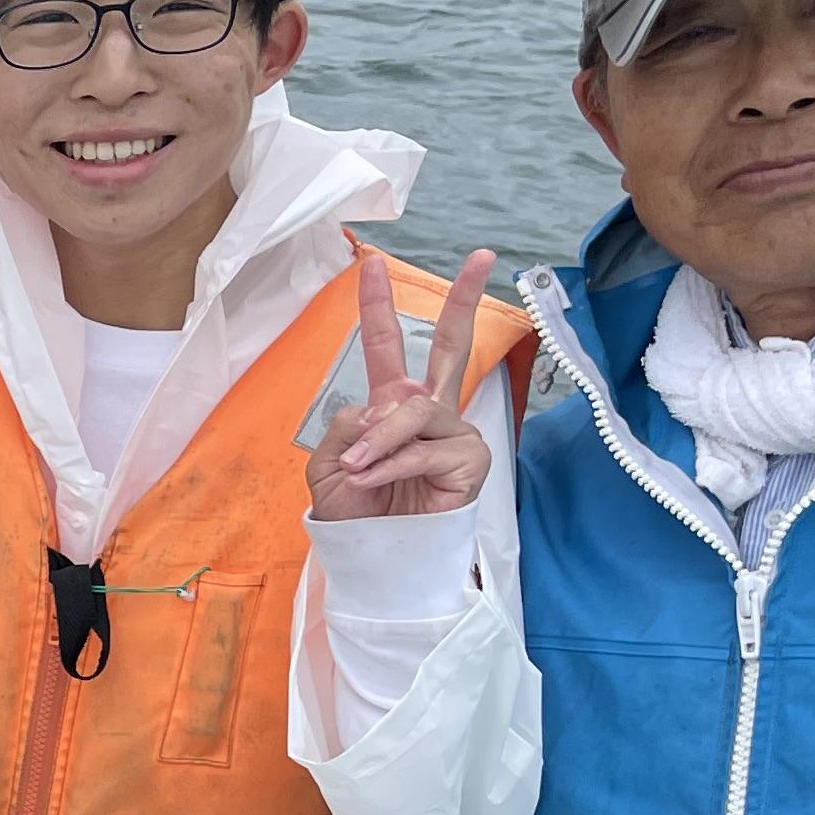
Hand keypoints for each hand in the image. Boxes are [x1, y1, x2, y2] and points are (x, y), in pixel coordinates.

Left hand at [308, 248, 497, 522]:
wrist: (374, 557)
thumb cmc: (355, 514)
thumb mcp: (331, 466)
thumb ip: (347, 427)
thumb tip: (381, 408)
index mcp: (391, 404)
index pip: (387, 347)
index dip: (377, 305)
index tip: (372, 263)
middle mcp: (429, 410)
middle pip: (453, 345)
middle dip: (465, 299)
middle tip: (483, 257)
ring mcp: (453, 432)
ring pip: (413, 411)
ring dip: (378, 442)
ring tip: (359, 472)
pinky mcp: (470, 459)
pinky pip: (422, 449)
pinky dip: (392, 466)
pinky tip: (378, 482)